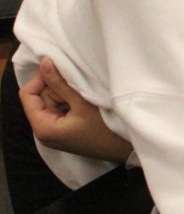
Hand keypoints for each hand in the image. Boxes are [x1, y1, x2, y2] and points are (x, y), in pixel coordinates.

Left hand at [18, 57, 132, 162]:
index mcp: (42, 127)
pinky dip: (71, 103)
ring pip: (52, 103)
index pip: (27, 94)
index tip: (61, 72)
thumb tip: (44, 62)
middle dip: (57, 89)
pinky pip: (61, 110)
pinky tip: (86, 107)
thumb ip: (60, 82)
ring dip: (67, 96)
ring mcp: (54, 133)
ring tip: (86, 100)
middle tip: (80, 91)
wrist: (125, 150)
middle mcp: (43, 131)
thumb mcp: (82, 103)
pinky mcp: (64, 132)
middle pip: (40, 98)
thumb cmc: (104, 130)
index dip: (41, 80)